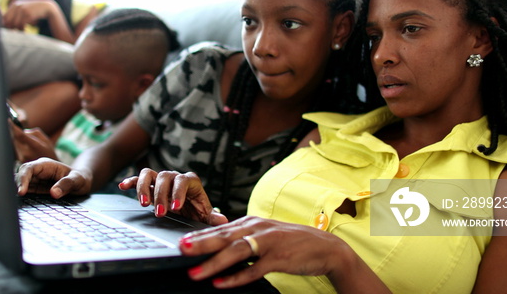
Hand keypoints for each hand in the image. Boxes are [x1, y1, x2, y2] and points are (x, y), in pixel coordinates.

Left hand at [2, 0, 58, 29]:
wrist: (47, 6)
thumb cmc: (34, 10)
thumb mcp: (24, 9)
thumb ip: (16, 13)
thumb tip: (6, 24)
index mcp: (14, 4)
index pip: (5, 17)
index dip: (6, 25)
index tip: (11, 31)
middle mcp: (17, 5)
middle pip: (9, 21)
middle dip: (11, 28)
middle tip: (15, 33)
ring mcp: (23, 9)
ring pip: (15, 24)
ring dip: (18, 30)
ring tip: (22, 32)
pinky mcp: (28, 14)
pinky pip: (22, 25)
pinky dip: (23, 29)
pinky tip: (26, 31)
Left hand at [10, 123, 56, 162]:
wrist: (48, 168)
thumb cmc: (48, 152)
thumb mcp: (46, 140)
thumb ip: (34, 133)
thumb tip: (23, 131)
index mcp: (35, 146)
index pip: (20, 135)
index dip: (13, 127)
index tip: (9, 120)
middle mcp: (26, 153)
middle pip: (14, 139)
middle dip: (12, 131)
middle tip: (11, 124)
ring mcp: (21, 158)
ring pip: (13, 143)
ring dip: (14, 137)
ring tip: (19, 135)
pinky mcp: (18, 160)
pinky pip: (14, 148)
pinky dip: (15, 143)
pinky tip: (20, 142)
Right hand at [16, 157, 91, 198]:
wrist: (82, 182)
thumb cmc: (80, 178)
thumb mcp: (78, 180)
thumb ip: (67, 184)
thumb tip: (54, 193)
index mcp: (46, 165)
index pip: (29, 168)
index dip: (23, 179)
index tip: (22, 191)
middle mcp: (39, 171)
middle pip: (21, 175)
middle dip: (17, 185)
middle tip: (18, 198)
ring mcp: (36, 180)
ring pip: (21, 184)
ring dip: (18, 191)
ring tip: (17, 201)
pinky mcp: (36, 188)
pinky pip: (26, 191)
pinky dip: (23, 196)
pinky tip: (22, 202)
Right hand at [118, 168, 227, 225]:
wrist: (188, 208)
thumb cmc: (196, 210)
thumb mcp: (204, 215)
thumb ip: (212, 217)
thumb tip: (222, 220)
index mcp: (190, 182)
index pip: (184, 180)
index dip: (178, 192)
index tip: (175, 206)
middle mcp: (175, 177)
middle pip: (165, 177)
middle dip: (161, 195)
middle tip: (160, 212)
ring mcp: (161, 179)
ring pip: (150, 174)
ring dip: (145, 188)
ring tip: (144, 204)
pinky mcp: (150, 184)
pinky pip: (138, 179)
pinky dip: (131, 181)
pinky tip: (123, 186)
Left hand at [179, 216, 351, 288]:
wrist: (325, 248)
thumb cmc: (292, 241)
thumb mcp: (265, 235)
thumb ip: (244, 238)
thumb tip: (220, 245)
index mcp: (252, 222)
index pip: (221, 228)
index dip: (200, 235)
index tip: (181, 240)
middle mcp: (258, 229)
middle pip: (224, 236)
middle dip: (201, 244)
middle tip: (181, 249)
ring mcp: (268, 243)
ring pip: (236, 252)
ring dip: (213, 262)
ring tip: (195, 272)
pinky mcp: (279, 258)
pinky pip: (254, 270)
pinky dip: (237, 277)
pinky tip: (222, 283)